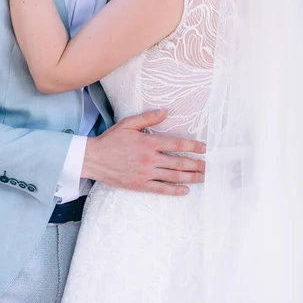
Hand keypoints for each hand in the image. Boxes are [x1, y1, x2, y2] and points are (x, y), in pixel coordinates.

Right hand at [83, 110, 205, 195]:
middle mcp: (150, 159)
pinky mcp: (140, 184)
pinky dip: (175, 190)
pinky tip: (185, 190)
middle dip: (197, 164)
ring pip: (173, 176)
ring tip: (203, 177)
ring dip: (191, 177)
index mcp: (149, 142)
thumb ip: (148, 118)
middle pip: (179, 163)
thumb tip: (165, 112)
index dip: (193, 147)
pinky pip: (161, 189)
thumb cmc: (111, 140)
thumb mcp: (128, 124)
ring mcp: (146, 173)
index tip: (204, 148)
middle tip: (208, 165)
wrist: (94, 159)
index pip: (177, 145)